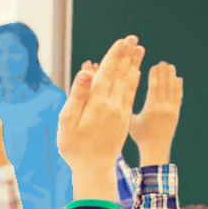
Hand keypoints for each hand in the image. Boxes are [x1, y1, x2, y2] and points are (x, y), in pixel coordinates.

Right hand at [58, 36, 144, 199]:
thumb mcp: (67, 122)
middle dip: (127, 56)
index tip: (121, 42)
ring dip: (134, 65)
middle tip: (133, 39)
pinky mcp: (124, 120)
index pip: (108, 73)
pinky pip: (131, 95)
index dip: (114, 56)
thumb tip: (87, 72)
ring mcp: (121, 112)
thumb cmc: (75, 147)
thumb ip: (77, 95)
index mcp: (98, 103)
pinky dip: (134, 82)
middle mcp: (113, 105)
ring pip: (129, 83)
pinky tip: (136, 75)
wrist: (94, 168)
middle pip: (121, 75)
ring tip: (139, 51)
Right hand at [128, 61, 182, 164]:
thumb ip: (127, 108)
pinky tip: (178, 79)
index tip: (154, 65)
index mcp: (151, 109)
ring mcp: (171, 110)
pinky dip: (178, 86)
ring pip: (172, 89)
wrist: (155, 149)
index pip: (154, 87)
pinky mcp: (176, 113)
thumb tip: (118, 95)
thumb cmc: (140, 136)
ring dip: (172, 76)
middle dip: (164, 72)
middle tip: (163, 62)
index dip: (155, 75)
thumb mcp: (130, 122)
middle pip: (164, 86)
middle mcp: (163, 108)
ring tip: (170, 66)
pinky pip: (178, 96)